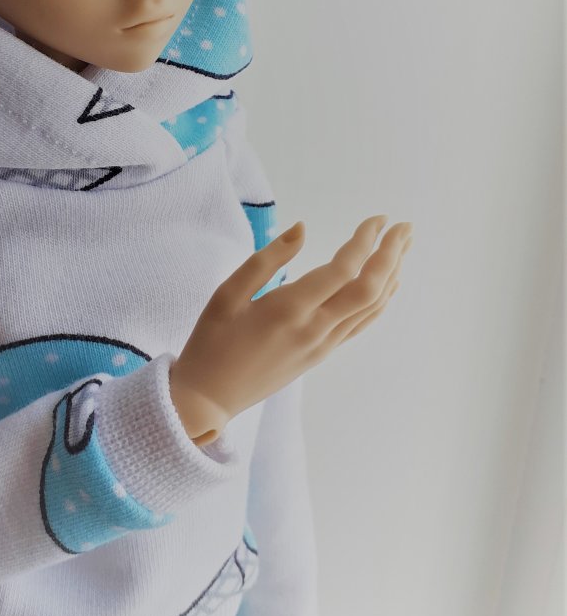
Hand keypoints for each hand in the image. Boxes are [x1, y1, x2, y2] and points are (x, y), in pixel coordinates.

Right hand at [169, 216, 413, 445]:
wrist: (210, 398)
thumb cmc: (212, 341)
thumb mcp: (227, 294)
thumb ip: (266, 259)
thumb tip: (302, 228)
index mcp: (288, 309)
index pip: (343, 270)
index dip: (365, 241)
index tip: (376, 218)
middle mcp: (314, 329)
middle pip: (370, 289)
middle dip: (392, 255)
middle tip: (404, 226)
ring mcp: (322, 345)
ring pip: (372, 308)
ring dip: (392, 274)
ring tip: (403, 246)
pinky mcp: (321, 354)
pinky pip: (361, 324)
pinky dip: (381, 300)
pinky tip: (387, 283)